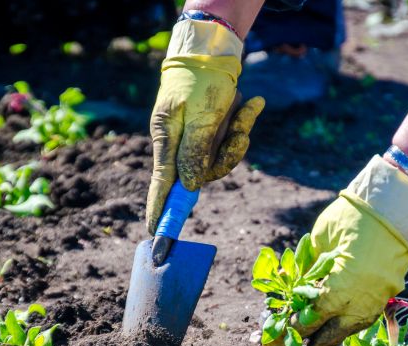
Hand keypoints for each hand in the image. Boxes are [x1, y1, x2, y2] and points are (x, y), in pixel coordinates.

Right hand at [147, 19, 264, 234]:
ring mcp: (194, 139)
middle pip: (204, 172)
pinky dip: (243, 124)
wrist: (213, 50)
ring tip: (248, 104)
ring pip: (221, 158)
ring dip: (240, 134)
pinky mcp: (209, 133)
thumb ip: (196, 152)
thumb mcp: (202, 115)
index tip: (155, 234)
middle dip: (229, 153)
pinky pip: (229, 142)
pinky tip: (252, 102)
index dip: (160, 210)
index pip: (162, 183)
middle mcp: (177, 143)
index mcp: (166, 138)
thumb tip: (190, 187)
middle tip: (241, 127)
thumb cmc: (203, 79)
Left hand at [262, 156, 407, 345]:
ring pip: (342, 335)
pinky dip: (339, 331)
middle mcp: (356, 304)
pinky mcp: (382, 301)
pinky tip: (326, 340)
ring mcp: (373, 304)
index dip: (285, 332)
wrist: (394, 208)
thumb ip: (305, 271)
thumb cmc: (349, 220)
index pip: (305, 321)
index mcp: (337, 290)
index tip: (268, 341)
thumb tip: (290, 290)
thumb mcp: (318, 243)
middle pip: (324, 340)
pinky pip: (356, 322)